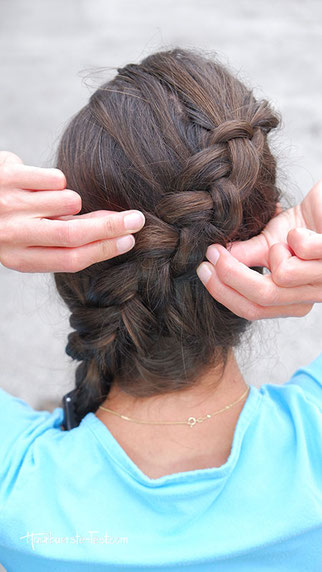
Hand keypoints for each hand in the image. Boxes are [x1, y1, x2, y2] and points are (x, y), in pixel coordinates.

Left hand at [0, 151, 144, 272]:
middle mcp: (11, 234)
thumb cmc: (5, 223)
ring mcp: (9, 203)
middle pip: (74, 233)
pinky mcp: (8, 175)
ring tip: (50, 201)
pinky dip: (56, 181)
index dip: (105, 250)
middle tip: (137, 219)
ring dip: (71, 201)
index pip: (71, 260)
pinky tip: (36, 184)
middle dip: (111, 226)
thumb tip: (111, 232)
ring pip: (69, 200)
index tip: (129, 240)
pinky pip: (55, 177)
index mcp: (17, 258)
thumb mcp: (24, 243)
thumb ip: (58, 242)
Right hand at [196, 180, 321, 319]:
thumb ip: (248, 254)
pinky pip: (302, 252)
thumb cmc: (316, 218)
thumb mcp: (275, 239)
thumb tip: (214, 262)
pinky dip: (297, 236)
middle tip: (212, 254)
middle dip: (230, 275)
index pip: (253, 310)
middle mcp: (314, 296)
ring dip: (274, 251)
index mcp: (297, 298)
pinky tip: (305, 230)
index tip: (203, 269)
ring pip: (280, 278)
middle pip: (261, 299)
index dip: (223, 292)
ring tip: (287, 236)